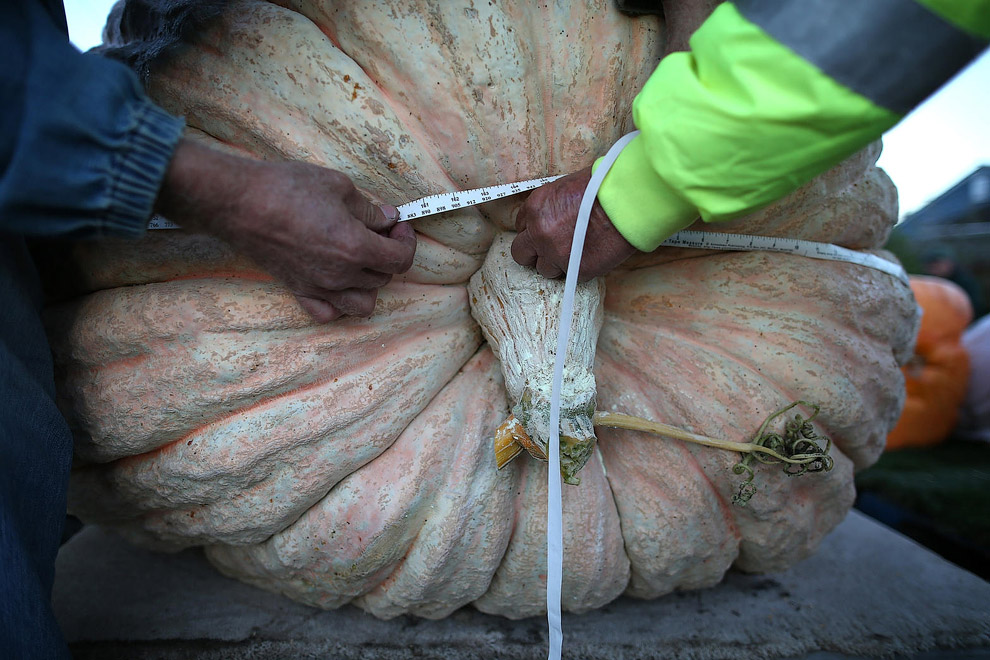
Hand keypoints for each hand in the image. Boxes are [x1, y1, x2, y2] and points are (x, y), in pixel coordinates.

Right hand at [156, 140, 415, 322]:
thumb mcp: (338, 186)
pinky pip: (329, 313)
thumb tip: (388, 219)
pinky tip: (336, 281)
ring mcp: (319, 287)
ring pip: (362, 303)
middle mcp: (340, 275)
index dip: (406, 241)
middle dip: (387, 255)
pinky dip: (339, 304)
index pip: (400, 260)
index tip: (398, 226)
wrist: (237, 202)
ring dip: (369, 283)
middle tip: (378, 232)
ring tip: (360, 260)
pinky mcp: (298, 291)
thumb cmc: (286, 188)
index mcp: (355, 247)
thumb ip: (369, 209)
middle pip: (384, 279)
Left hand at [510, 167, 637, 280]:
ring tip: (575, 254)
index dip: (533, 232)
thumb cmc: (603, 187)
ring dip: (556, 264)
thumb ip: (552, 206)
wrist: (628, 202)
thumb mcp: (566, 187)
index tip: (544, 234)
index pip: (520, 228)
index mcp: (535, 208)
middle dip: (533, 254)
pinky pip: (569, 276)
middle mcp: (539, 233)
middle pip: (521, 253)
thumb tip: (551, 218)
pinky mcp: (575, 270)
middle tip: (549, 252)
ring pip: (544, 269)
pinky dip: (578, 269)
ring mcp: (555, 254)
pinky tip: (591, 256)